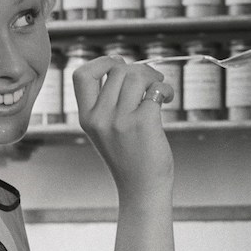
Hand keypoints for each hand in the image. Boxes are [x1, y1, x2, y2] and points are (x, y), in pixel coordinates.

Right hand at [72, 55, 174, 200]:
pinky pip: (155, 90)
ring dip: (154, 77)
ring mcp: (120, 120)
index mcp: (87, 118)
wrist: (142, 188)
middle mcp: (100, 117)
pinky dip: (165, 89)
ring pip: (137, 76)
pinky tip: (168, 97)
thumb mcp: (106, 131)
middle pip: (118, 70)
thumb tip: (125, 67)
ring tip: (161, 90)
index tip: (119, 65)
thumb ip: (108, 103)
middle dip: (139, 69)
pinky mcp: (143, 123)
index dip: (101, 62)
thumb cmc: (129, 158)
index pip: (81, 75)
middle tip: (152, 81)